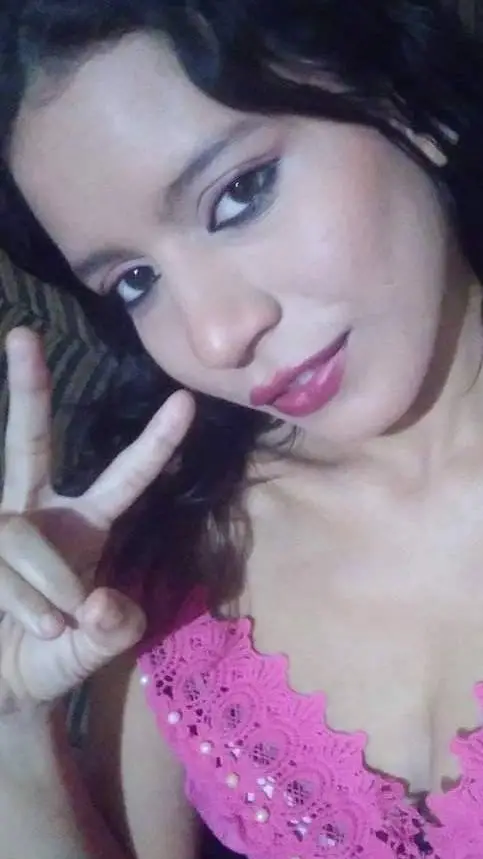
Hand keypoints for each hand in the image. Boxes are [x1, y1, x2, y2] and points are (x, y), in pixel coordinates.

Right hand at [0, 327, 193, 712]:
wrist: (4, 686)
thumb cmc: (55, 659)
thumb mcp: (95, 650)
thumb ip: (110, 632)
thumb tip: (99, 603)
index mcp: (86, 525)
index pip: (124, 476)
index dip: (155, 443)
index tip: (186, 400)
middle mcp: (40, 512)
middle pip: (30, 441)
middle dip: (27, 388)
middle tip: (22, 334)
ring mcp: (1, 526)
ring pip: (17, 534)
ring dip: (40, 590)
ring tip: (50, 629)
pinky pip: (1, 559)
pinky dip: (20, 600)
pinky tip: (28, 624)